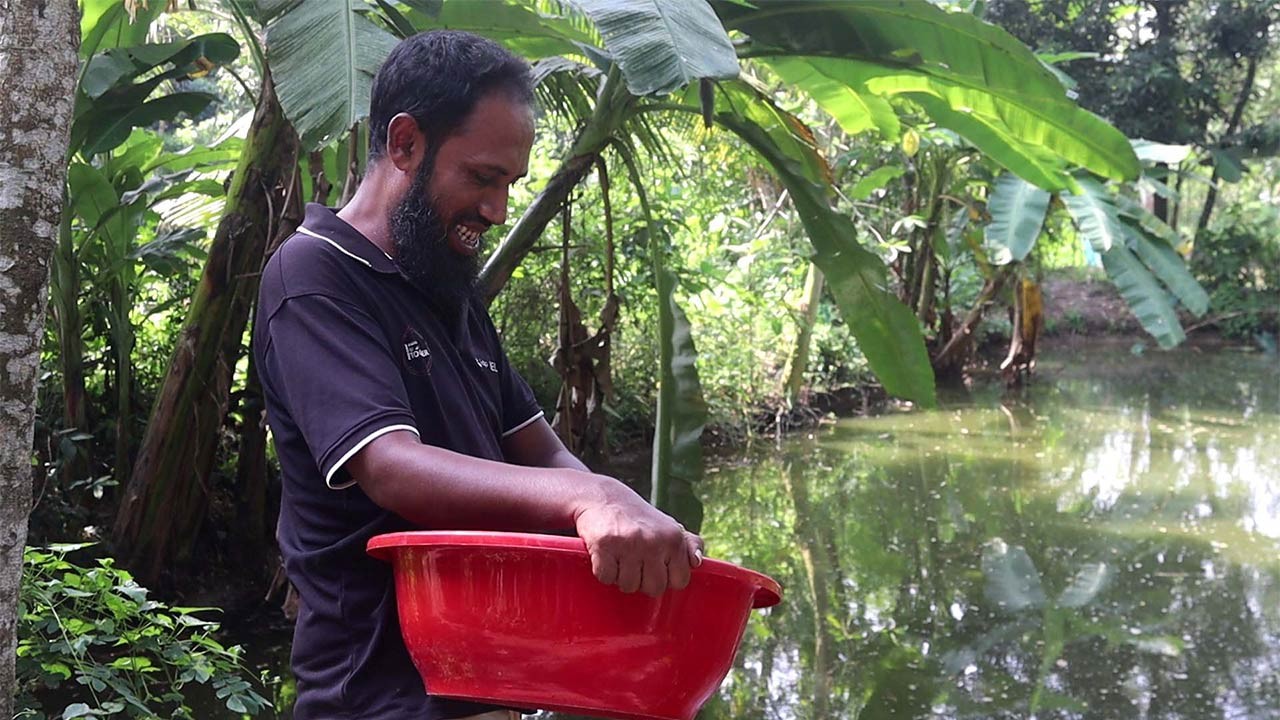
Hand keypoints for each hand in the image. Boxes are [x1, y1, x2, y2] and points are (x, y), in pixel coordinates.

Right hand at [573, 478, 703, 596]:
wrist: (603, 498)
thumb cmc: (638, 519)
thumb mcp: (668, 527)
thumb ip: (689, 544)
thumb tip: (697, 561)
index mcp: (673, 538)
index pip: (680, 581)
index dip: (666, 578)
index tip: (655, 566)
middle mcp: (654, 541)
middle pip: (654, 588)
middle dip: (643, 580)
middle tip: (634, 561)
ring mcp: (629, 544)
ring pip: (629, 586)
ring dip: (621, 577)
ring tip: (620, 557)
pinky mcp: (604, 546)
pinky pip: (606, 578)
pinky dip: (603, 571)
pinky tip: (605, 555)